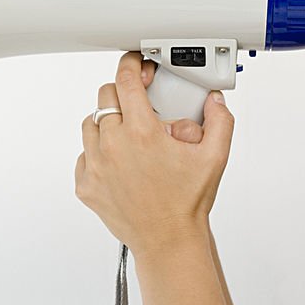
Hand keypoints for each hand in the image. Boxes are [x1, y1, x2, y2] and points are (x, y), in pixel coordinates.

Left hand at [74, 51, 234, 256]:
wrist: (168, 241)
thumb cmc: (188, 202)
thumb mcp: (215, 156)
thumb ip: (220, 120)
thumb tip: (214, 101)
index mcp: (142, 133)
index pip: (125, 81)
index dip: (131, 65)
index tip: (136, 63)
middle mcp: (113, 146)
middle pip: (106, 96)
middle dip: (123, 93)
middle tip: (140, 102)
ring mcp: (95, 166)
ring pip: (91, 123)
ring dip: (108, 120)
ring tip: (129, 132)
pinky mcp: (86, 185)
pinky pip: (83, 154)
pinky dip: (98, 150)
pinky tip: (119, 159)